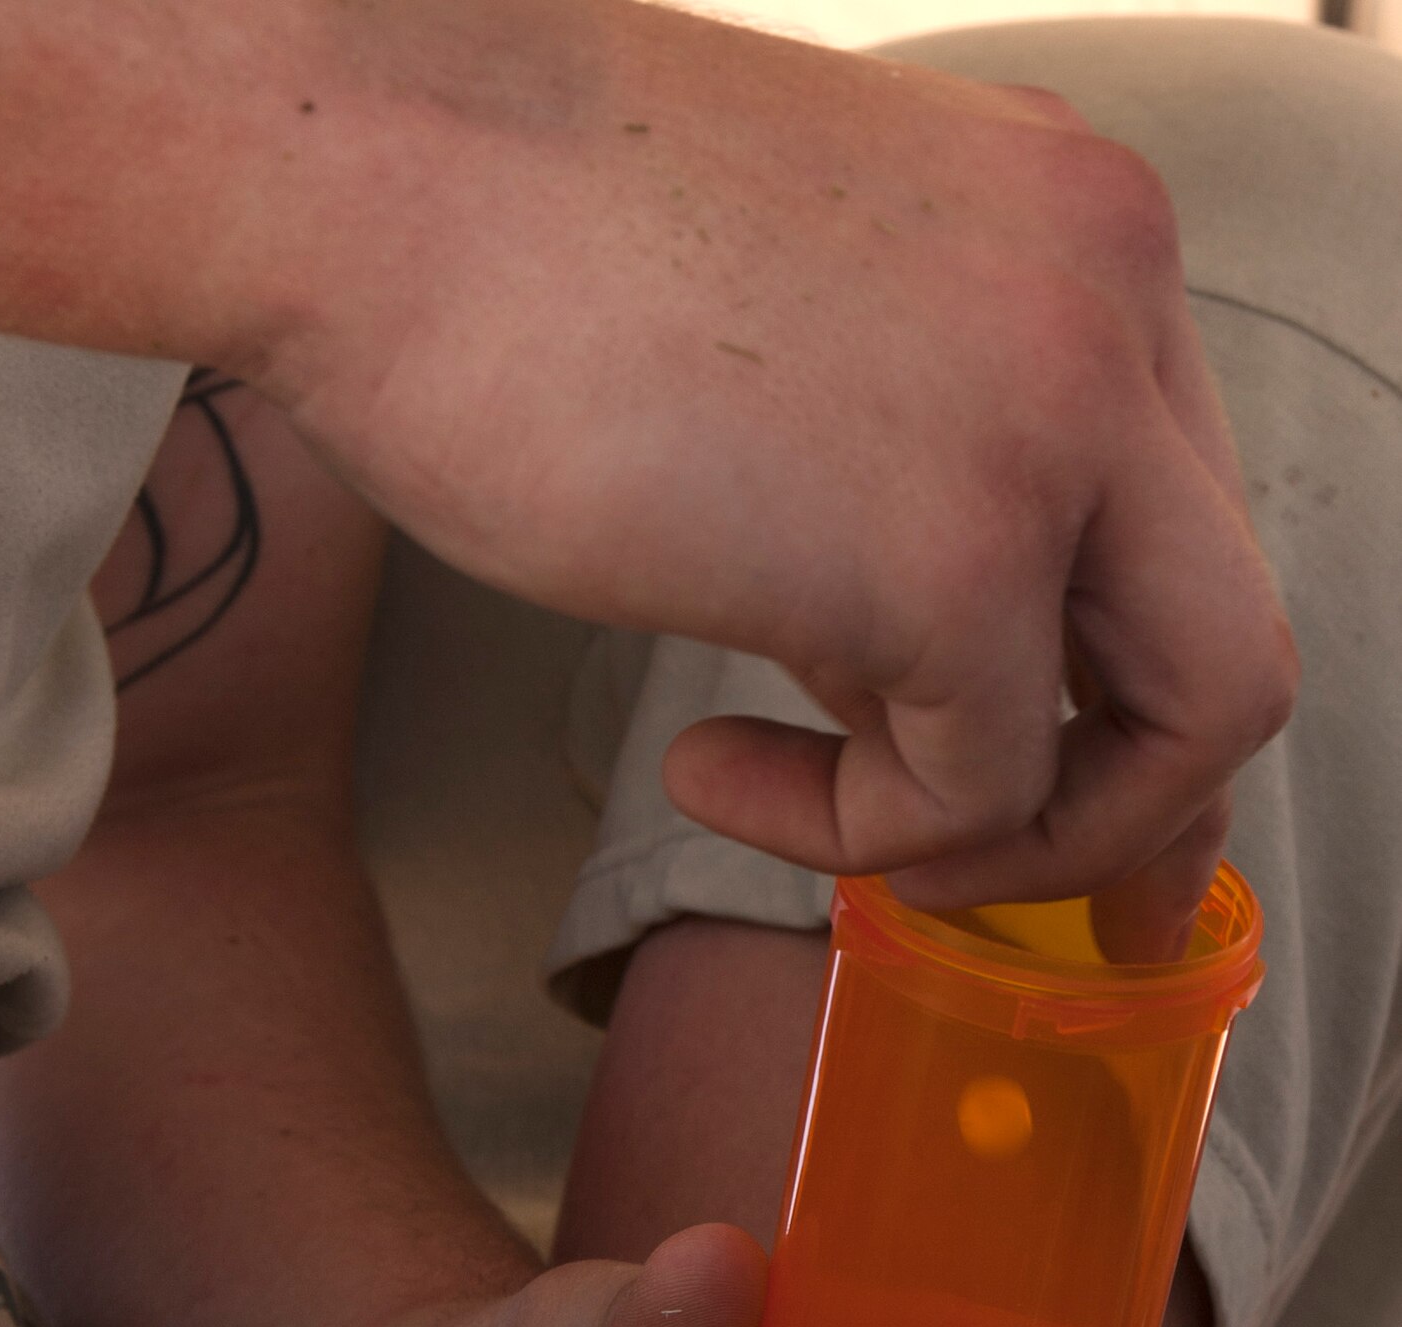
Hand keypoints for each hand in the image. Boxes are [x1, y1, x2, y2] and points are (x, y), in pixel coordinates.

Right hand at [238, 0, 1292, 960]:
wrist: (359, 169)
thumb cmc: (511, 254)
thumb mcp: (788, 356)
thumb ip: (899, 498)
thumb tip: (908, 681)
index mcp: (1067, 241)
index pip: (1171, 524)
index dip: (1112, 685)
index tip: (1045, 788)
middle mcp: (1104, 308)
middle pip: (1224, 638)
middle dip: (1138, 806)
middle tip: (1059, 900)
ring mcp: (1052, 422)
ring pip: (1173, 735)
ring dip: (1010, 843)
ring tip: (832, 826)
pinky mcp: (951, 553)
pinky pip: (974, 793)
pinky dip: (848, 837)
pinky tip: (709, 772)